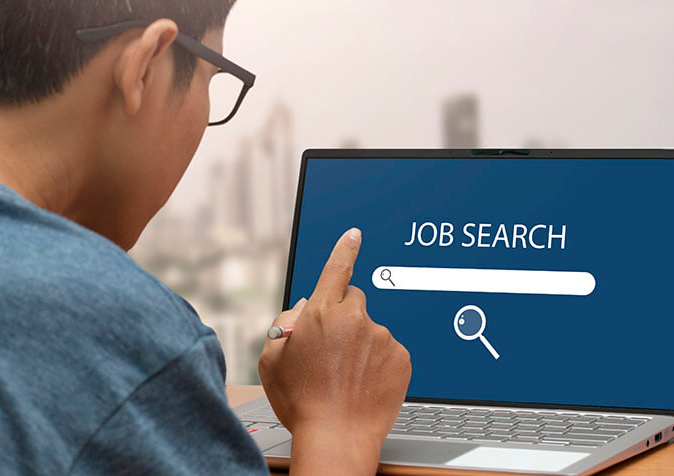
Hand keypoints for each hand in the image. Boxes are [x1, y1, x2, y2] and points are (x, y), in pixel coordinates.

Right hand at [258, 228, 411, 474]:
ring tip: (345, 377)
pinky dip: (377, 363)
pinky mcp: (401, 358)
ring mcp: (382, 338)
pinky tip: (363, 384)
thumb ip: (285, 324)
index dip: (345, 249)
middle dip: (343, 316)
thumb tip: (305, 309)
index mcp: (322, 313)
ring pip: (371, 330)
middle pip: (354, 301)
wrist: (337, 438)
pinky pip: (388, 351)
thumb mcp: (272, 360)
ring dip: (361, 345)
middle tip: (331, 350)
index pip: (337, 268)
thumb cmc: (301, 402)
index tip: (354, 235)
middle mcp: (356, 319)